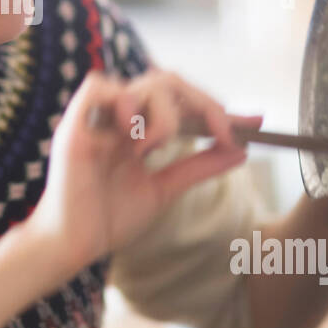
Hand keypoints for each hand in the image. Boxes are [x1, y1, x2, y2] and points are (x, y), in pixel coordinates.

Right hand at [25, 66, 263, 278]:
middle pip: (167, 81)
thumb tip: (239, 150)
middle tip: (222, 133)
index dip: (217, 107)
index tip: (254, 122)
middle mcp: (119, 117)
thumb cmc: (108, 219)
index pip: (182, 102)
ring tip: (155, 149)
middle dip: (204, 103)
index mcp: (138, 129)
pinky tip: (133, 136)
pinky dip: (123, 102)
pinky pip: (97, 86)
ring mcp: (98, 119)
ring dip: (164, 114)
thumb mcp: (165, 190)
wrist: (74, 245)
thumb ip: (197, 167)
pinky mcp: (75, 125)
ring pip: (142, 82)